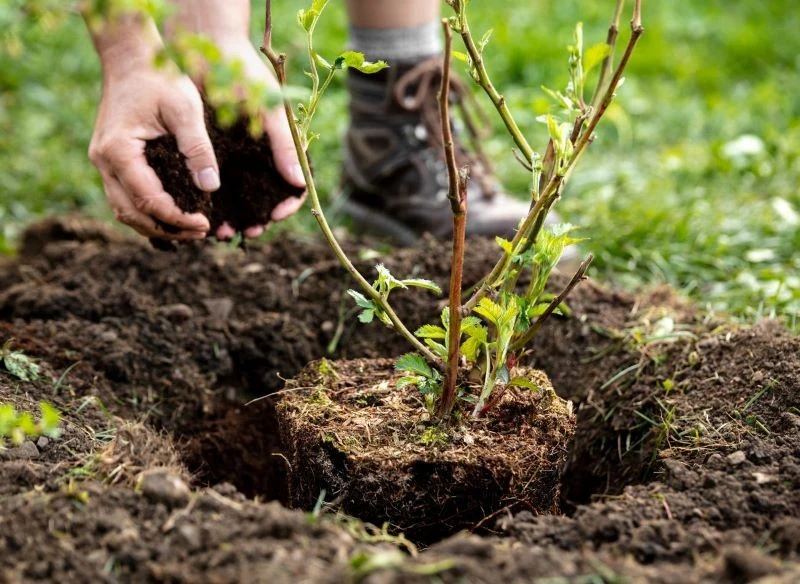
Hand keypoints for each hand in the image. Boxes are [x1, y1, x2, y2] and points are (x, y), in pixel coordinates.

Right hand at [89, 56, 216, 239]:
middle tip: (201, 233)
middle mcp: (103, 160)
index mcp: (119, 151)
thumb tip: (210, 187)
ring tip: (190, 230)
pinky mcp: (110, 159)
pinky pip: (125, 196)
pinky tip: (174, 214)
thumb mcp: (186, 109)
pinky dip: (147, 211)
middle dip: (167, 229)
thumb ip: (198, 148)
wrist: (131, 56)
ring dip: (156, 225)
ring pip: (125, 210)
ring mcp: (102, 161)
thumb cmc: (160, 77)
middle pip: (132, 214)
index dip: (178, 218)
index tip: (206, 223)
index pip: (149, 201)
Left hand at [203, 38, 306, 239]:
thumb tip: (299, 182)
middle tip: (250, 232)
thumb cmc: (245, 74)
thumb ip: (284, 145)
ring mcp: (237, 154)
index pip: (294, 184)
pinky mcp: (212, 151)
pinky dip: (213, 203)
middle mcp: (260, 154)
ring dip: (236, 217)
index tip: (276, 214)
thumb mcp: (269, 109)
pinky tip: (207, 215)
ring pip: (240, 196)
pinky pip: (215, 184)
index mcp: (281, 145)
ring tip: (225, 232)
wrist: (207, 49)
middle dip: (260, 218)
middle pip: (266, 196)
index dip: (288, 202)